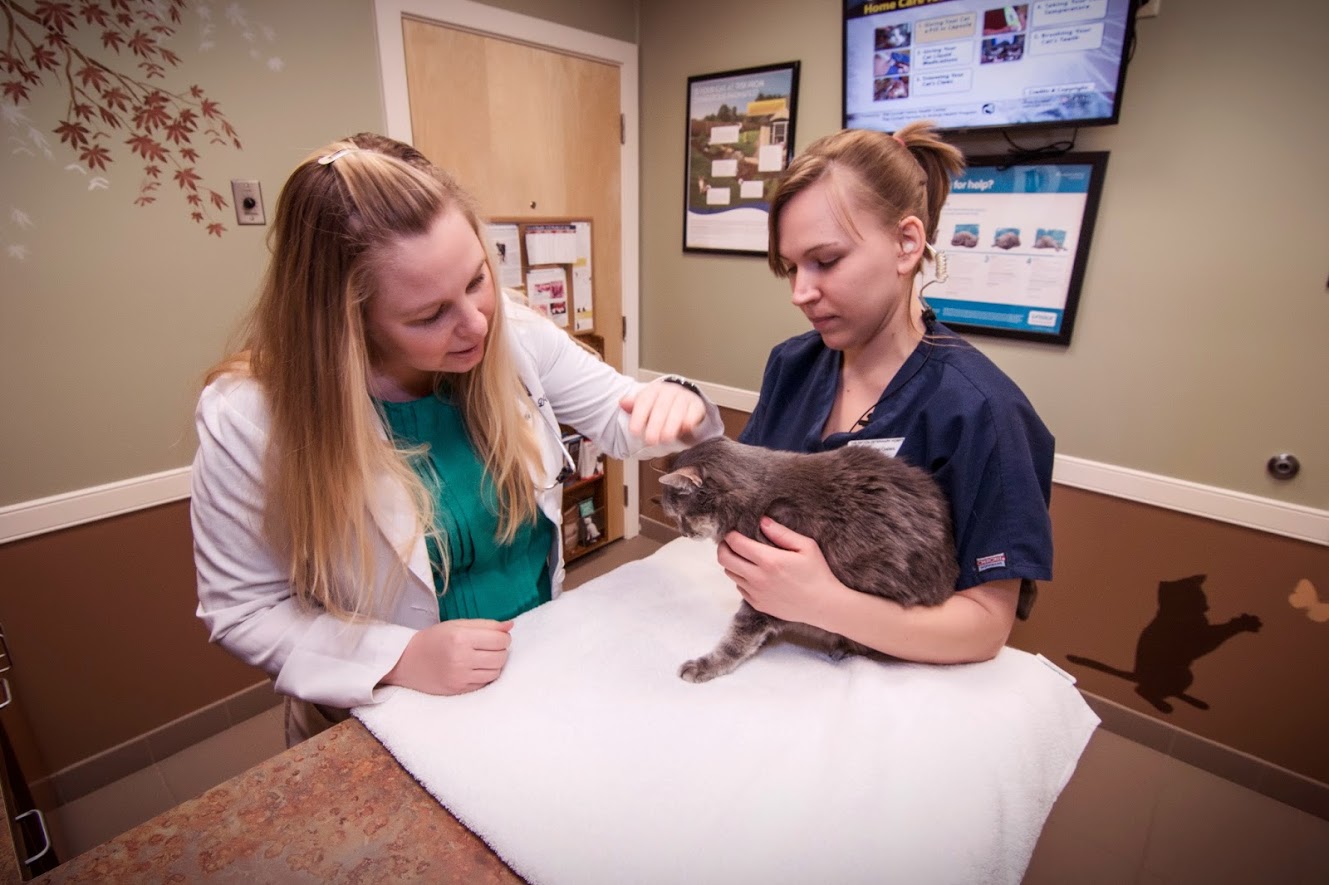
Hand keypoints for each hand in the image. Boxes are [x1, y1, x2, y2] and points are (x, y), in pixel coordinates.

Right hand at [381, 619, 512, 694]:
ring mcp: (460, 677)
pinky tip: (475, 668)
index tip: (496, 636)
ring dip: (495, 664)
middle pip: (501, 656)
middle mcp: (461, 658)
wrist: (406, 662)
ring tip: (483, 658)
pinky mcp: (459, 690)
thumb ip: (486, 624)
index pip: (500, 640)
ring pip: (496, 672)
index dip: (503, 637)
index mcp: (461, 637)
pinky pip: (485, 683)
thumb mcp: (457, 625)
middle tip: (490, 647)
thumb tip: (511, 625)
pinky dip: (485, 675)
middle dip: (501, 650)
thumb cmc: (434, 639)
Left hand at [620, 380, 705, 446]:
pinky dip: (690, 420)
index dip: (638, 417)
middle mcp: (669, 391)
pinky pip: (694, 411)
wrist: (682, 402)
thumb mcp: (645, 407)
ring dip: (671, 425)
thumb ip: (633, 407)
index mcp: (653, 390)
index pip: (644, 401)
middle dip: (655, 425)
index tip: (634, 431)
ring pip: (677, 409)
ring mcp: (684, 397)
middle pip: (661, 407)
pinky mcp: (696, 405)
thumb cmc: (659, 407)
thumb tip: (622, 403)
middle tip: (651, 440)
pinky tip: (685, 429)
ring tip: (666, 439)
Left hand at [717, 517, 846, 626]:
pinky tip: (753, 573)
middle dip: (724, 547)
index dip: (731, 534)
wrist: (823, 605)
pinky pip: (739, 587)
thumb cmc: (817, 573)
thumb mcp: (806, 546)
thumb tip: (762, 521)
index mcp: (769, 560)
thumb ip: (781, 533)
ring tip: (743, 556)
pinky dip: (741, 578)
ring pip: (729, 573)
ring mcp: (756, 593)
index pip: (736, 543)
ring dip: (732, 562)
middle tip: (731, 542)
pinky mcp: (757, 604)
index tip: (734, 531)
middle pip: (725, 559)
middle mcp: (758, 578)